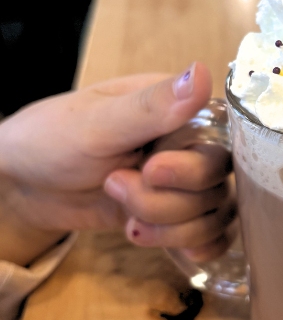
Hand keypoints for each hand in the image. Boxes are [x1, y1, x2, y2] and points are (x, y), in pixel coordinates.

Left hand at [0, 63, 234, 265]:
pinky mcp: (173, 213)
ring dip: (167, 226)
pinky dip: (192, 245)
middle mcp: (189, 143)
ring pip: (212, 215)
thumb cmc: (52, 139)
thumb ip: (152, 106)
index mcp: (179, 109)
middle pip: (216, 184)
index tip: (151, 171)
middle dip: (166, 201)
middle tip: (114, 186)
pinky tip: (158, 238)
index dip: (193, 167)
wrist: (23, 185)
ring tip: (124, 216)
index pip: (222, 140)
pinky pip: (209, 234)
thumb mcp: (97, 122)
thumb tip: (204, 74)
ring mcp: (183, 181)